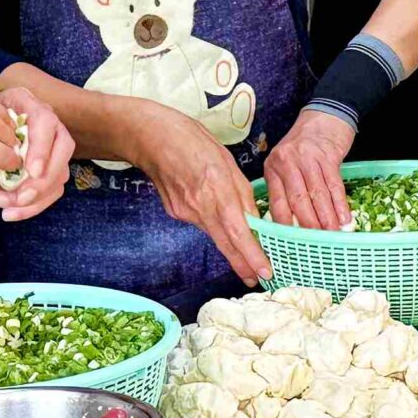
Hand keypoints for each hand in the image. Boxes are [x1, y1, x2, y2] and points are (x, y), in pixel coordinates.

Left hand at [0, 86, 75, 221]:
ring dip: (37, 198)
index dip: (41, 148)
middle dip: (43, 180)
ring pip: (60, 174)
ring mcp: (52, 146)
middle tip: (20, 198)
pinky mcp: (50, 168)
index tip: (32, 171)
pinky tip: (11, 212)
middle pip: (63, 150)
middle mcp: (48, 123)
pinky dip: (33, 206)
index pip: (45, 123)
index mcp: (28, 105)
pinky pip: (51, 190)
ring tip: (8, 209)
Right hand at [123, 104, 270, 282]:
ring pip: (213, 233)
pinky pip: (200, 222)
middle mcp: (200, 207)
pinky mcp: (175, 213)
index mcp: (217, 190)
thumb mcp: (227, 162)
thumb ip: (241, 193)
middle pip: (225, 243)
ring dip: (229, 243)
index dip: (251, 254)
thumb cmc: (193, 141)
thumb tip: (252, 218)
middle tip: (256, 278)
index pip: (238, 231)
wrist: (153, 139)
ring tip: (244, 251)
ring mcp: (184, 212)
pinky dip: (211, 222)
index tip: (264, 271)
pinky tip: (212, 210)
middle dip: (242, 263)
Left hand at [264, 108, 358, 230]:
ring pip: (317, 194)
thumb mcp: (286, 162)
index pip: (277, 202)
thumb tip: (291, 223)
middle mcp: (287, 162)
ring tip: (332, 233)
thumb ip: (285, 187)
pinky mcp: (327, 155)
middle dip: (308, 224)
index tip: (292, 242)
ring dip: (326, 217)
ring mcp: (308, 158)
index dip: (284, 225)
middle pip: (297, 200)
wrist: (324, 115)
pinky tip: (343, 217)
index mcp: (273, 168)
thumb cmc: (305, 144)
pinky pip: (334, 184)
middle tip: (317, 242)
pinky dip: (339, 203)